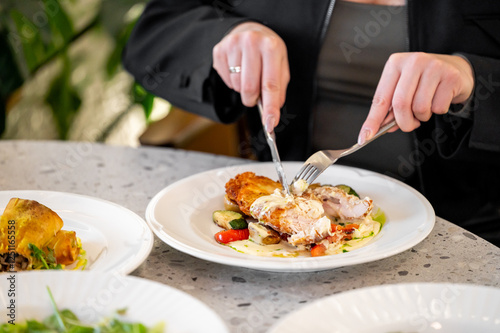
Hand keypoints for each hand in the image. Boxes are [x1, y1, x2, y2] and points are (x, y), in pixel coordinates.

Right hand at [212, 22, 289, 130]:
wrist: (250, 30)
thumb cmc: (268, 52)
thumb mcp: (281, 65)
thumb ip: (279, 88)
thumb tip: (273, 111)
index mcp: (272, 47)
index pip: (271, 85)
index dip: (270, 108)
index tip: (270, 124)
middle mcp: (252, 42)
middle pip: (250, 88)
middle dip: (252, 100)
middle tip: (255, 97)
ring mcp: (233, 45)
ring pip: (236, 86)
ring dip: (243, 90)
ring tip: (248, 77)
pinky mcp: (219, 50)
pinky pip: (226, 80)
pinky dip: (233, 82)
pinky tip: (238, 71)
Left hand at [358, 52, 473, 143]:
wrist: (456, 69)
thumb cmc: (424, 81)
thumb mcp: (403, 88)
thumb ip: (389, 108)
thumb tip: (378, 128)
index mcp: (395, 64)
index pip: (381, 98)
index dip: (373, 120)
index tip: (365, 136)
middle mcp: (413, 61)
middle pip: (400, 104)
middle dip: (403, 122)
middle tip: (409, 125)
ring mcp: (433, 66)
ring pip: (420, 107)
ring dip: (421, 116)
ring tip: (425, 108)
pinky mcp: (450, 76)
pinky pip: (438, 107)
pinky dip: (437, 111)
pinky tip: (438, 100)